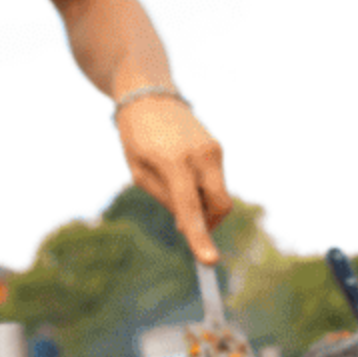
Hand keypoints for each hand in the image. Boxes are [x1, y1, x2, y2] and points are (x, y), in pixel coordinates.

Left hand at [115, 96, 232, 263]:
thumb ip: (166, 198)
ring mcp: (213, 150)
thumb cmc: (137, 136)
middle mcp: (200, 155)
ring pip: (219, 194)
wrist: (149, 95)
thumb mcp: (139, 172)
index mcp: (173, 161)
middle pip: (219, 205)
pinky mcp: (218, 148)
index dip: (200, 236)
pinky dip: (203, 189)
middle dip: (209, 222)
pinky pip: (216, 181)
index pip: (190, 208)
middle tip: (185, 225)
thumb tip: (189, 223)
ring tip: (175, 185)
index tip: (209, 261)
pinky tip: (183, 174)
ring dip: (202, 203)